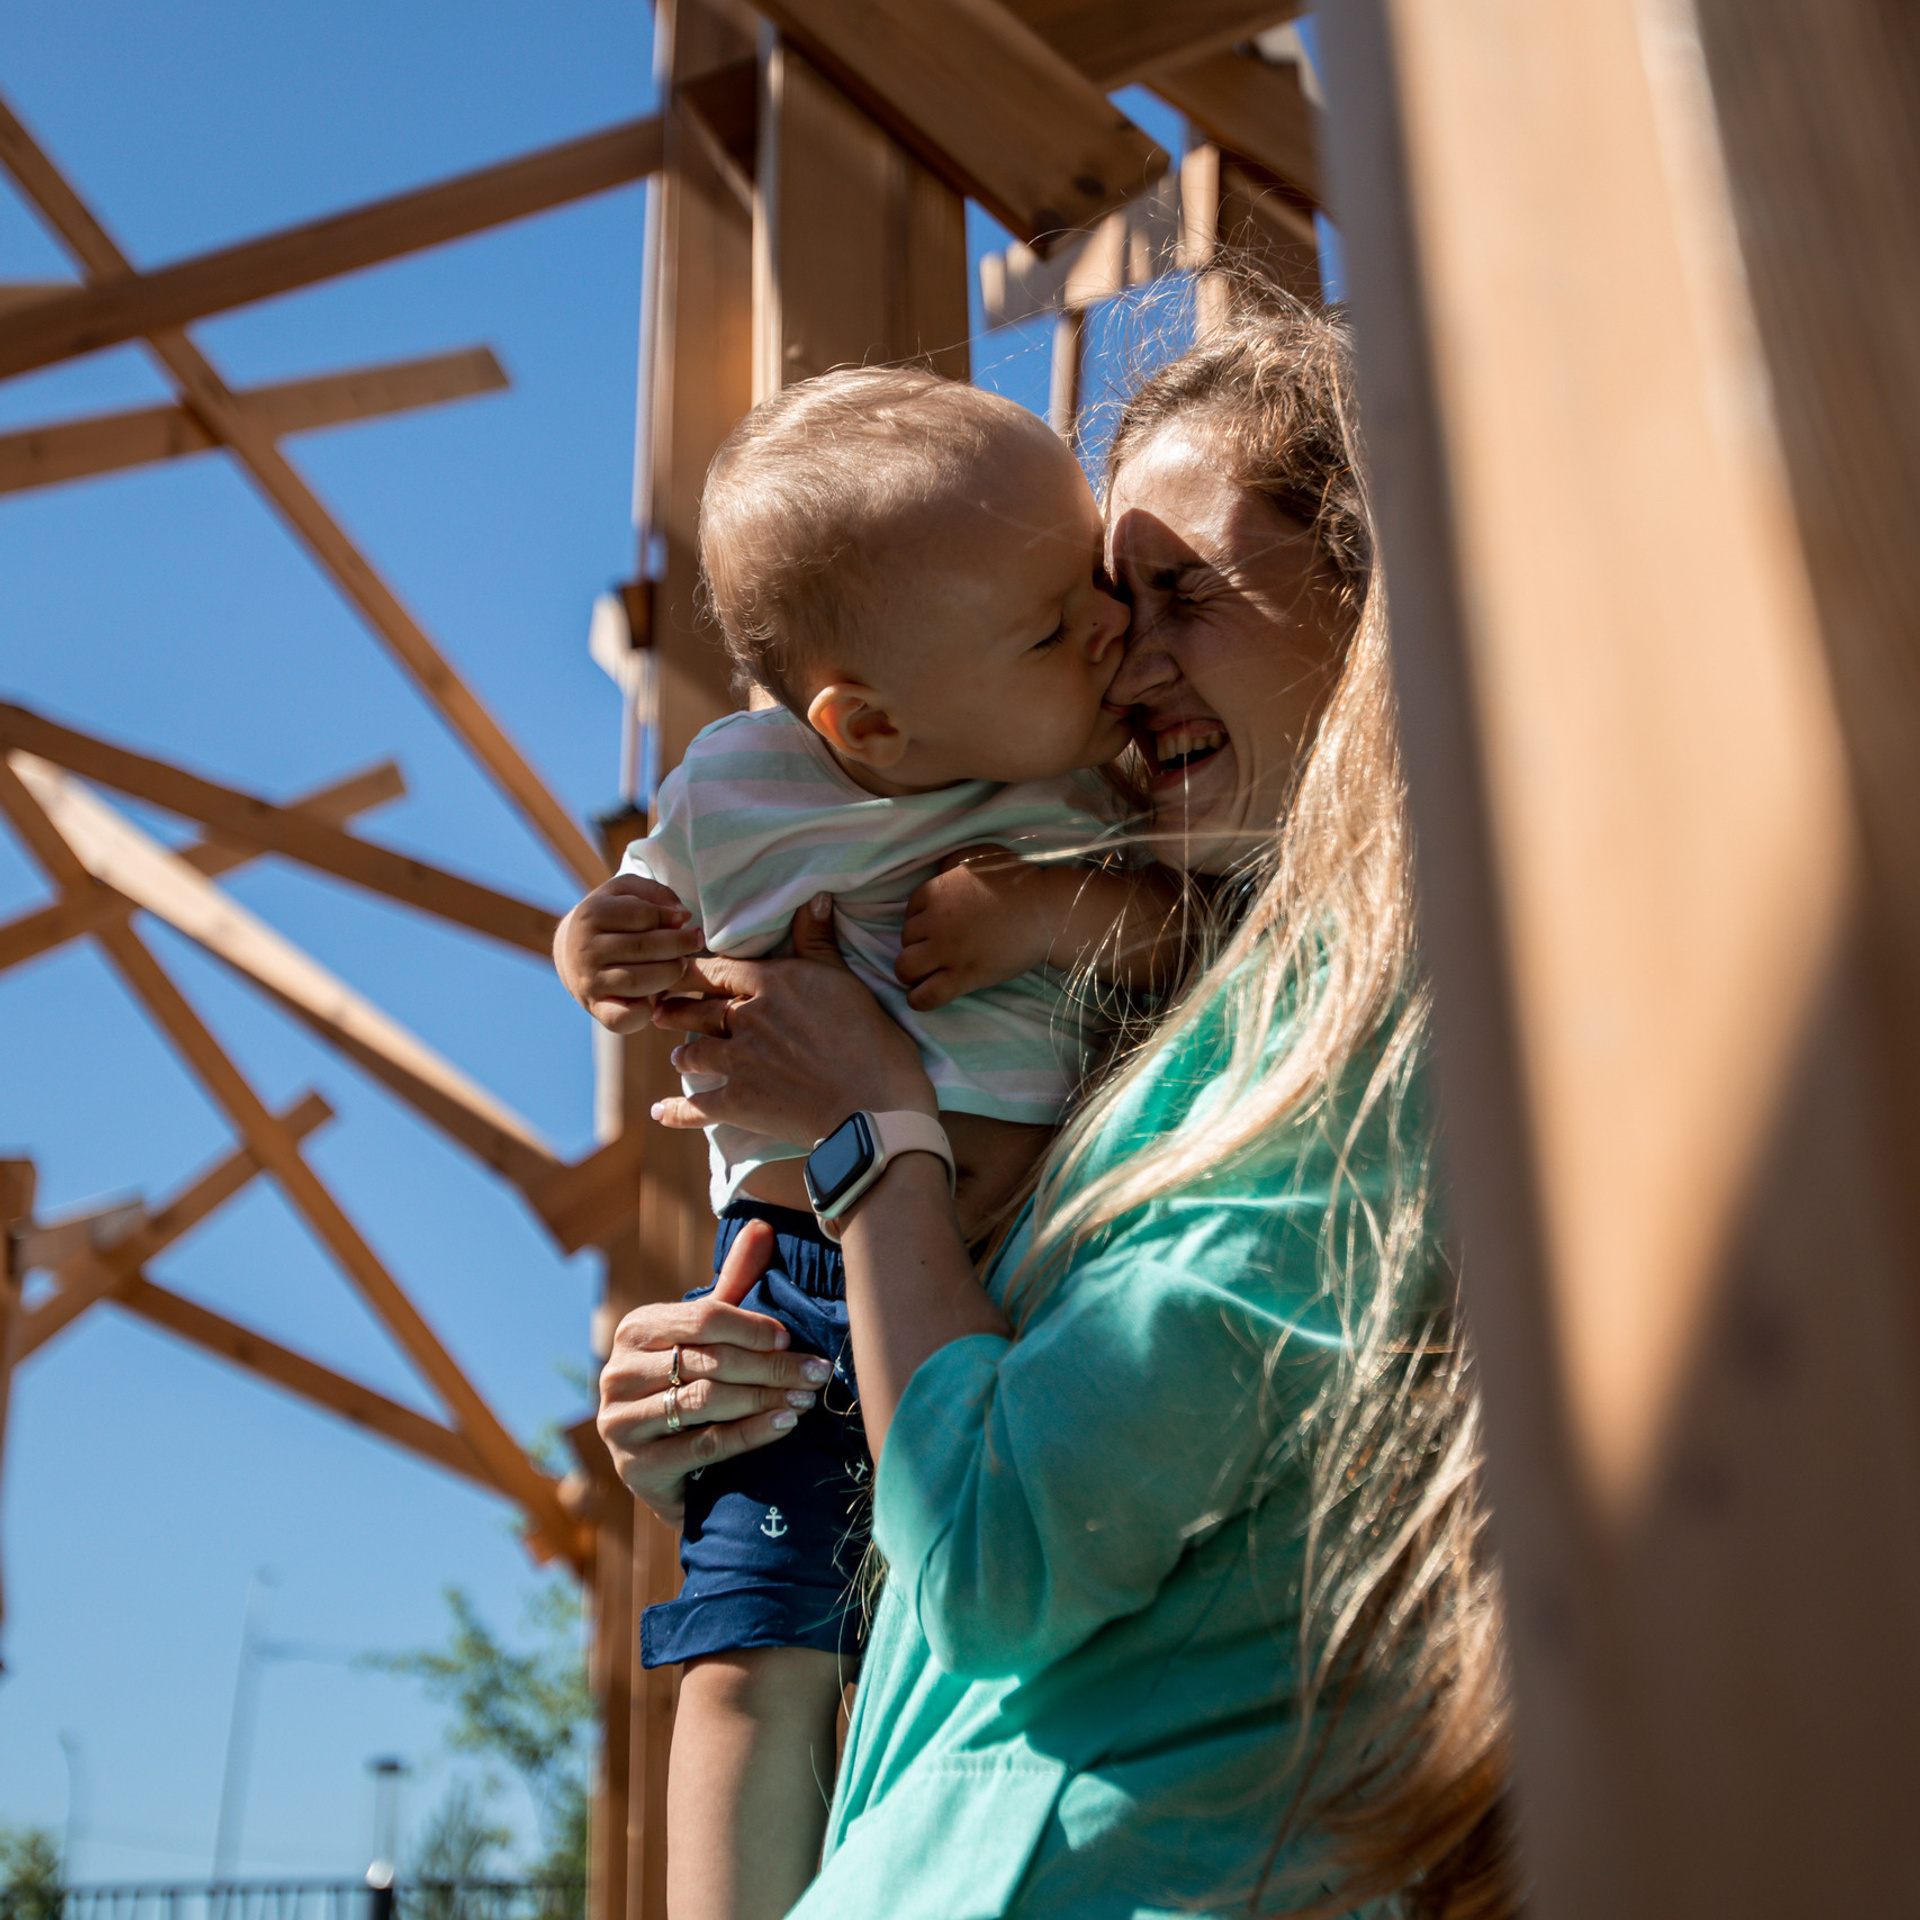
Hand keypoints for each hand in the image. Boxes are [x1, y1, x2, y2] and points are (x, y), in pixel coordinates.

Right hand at [555, 873, 706, 1033]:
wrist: (573, 952)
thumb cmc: (612, 917)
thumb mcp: (627, 891)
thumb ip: (656, 893)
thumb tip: (681, 916)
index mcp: (590, 914)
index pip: (642, 915)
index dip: (671, 917)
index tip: (683, 919)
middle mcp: (585, 949)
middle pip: (644, 948)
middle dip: (679, 944)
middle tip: (694, 941)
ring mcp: (589, 982)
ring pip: (639, 981)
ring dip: (669, 973)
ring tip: (679, 964)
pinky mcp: (596, 1008)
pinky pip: (623, 1019)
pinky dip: (644, 1013)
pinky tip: (655, 999)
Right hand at [596, 1219, 834, 1523]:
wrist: (659, 1463)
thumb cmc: (686, 1383)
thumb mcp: (705, 1332)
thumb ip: (732, 1282)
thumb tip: (762, 1225)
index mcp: (635, 1329)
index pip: (703, 1318)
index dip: (752, 1327)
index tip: (790, 1339)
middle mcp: (618, 1371)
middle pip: (710, 1361)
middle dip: (772, 1367)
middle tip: (817, 1373)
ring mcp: (620, 1420)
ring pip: (708, 1401)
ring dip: (765, 1399)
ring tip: (806, 1398)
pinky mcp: (634, 1465)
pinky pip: (705, 1443)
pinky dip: (752, 1433)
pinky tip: (785, 1424)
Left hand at [650, 894, 936, 1143]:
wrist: (871, 1104)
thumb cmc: (869, 1039)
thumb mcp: (845, 980)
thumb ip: (818, 941)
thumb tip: (813, 897)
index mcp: (769, 984)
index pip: (716, 970)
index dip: (692, 971)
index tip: (674, 970)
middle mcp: (745, 1018)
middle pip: (697, 1010)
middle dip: (675, 1010)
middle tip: (661, 1011)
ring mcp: (738, 1062)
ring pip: (694, 1053)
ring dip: (682, 1055)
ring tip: (677, 1057)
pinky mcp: (738, 1103)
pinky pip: (697, 1106)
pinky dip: (676, 1111)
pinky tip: (662, 1111)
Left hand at [895, 846, 1069, 1009]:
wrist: (1046, 910)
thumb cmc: (1020, 881)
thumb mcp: (981, 856)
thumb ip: (953, 864)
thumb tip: (939, 874)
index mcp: (936, 892)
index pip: (910, 912)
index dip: (922, 921)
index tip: (938, 927)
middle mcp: (935, 922)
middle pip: (906, 940)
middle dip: (919, 945)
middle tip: (940, 949)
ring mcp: (947, 952)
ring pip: (905, 968)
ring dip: (913, 972)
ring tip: (927, 974)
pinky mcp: (963, 977)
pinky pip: (925, 996)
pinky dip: (919, 999)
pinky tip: (924, 995)